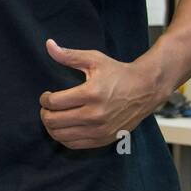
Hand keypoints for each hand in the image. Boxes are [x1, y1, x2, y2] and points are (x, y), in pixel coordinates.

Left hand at [39, 39, 166, 149]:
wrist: (146, 89)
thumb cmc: (118, 73)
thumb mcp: (94, 59)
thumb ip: (69, 55)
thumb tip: (49, 45)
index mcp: (91, 93)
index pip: (54, 103)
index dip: (44, 99)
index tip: (46, 96)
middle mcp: (95, 114)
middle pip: (54, 121)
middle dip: (44, 113)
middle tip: (47, 107)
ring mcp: (100, 129)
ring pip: (61, 136)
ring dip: (51, 127)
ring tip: (54, 117)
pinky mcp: (104, 139)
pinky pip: (74, 144)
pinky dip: (63, 137)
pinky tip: (65, 127)